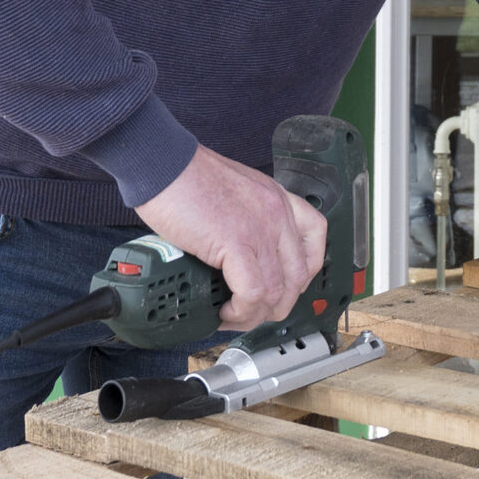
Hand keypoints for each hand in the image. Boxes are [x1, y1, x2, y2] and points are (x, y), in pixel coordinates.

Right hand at [136, 144, 325, 331]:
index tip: (280, 287)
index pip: (315, 239)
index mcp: (278, 198)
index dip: (301, 273)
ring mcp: (260, 228)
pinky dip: (240, 310)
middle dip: (277, 304)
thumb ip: (247, 218)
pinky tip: (223, 310)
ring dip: (255, 314)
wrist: (164, 162)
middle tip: (250, 311)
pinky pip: (253, 292)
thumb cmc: (186, 177)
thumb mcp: (235, 191)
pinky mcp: (236, 242)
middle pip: (298, 275)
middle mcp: (278, 214)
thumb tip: (238, 258)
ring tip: (232, 315)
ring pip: (278, 291)